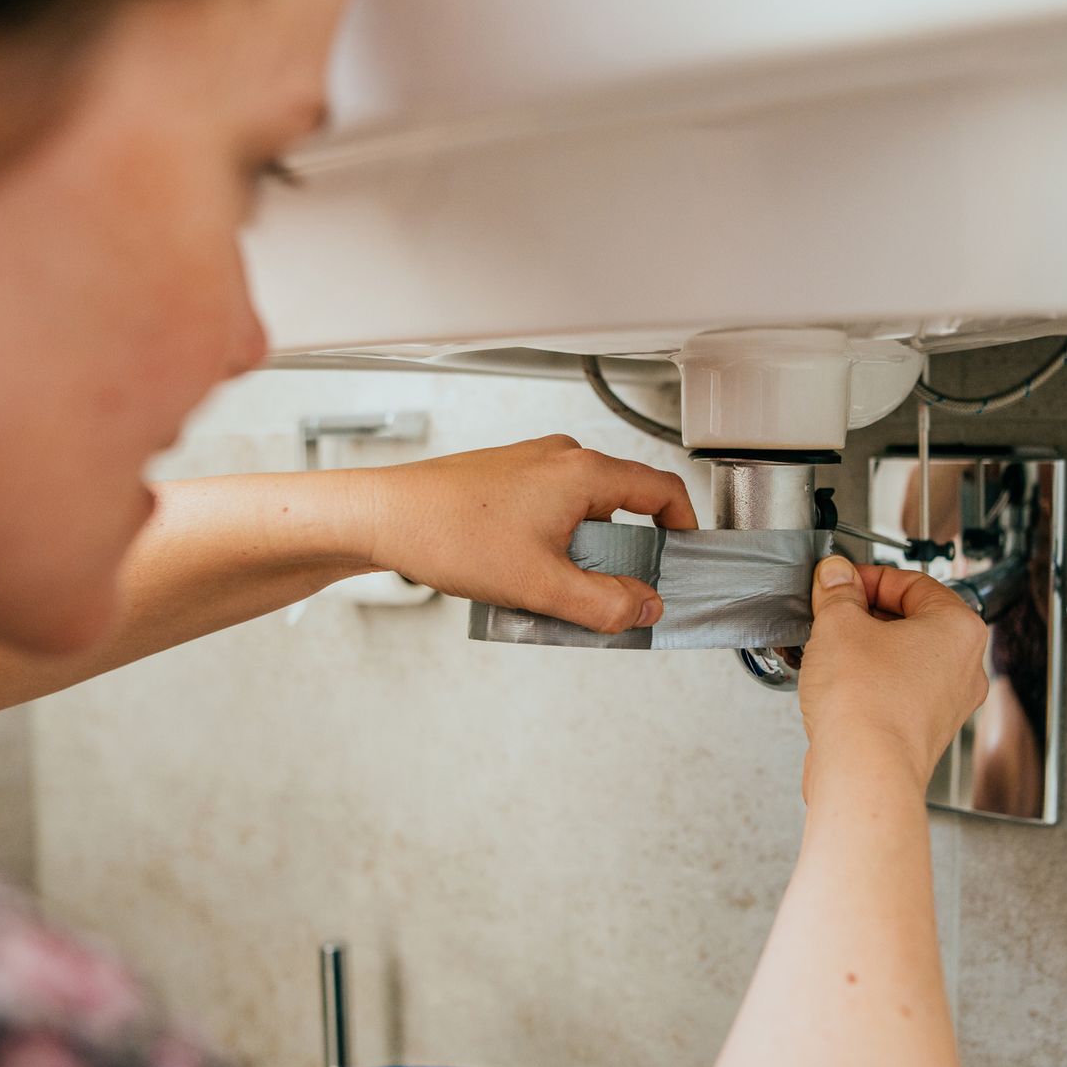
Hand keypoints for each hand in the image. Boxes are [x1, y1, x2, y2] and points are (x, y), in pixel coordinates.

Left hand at [356, 435, 696, 632]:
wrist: (381, 516)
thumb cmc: (449, 534)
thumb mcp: (540, 586)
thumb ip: (604, 604)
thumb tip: (645, 608)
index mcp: (583, 472)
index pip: (662, 490)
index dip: (685, 528)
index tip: (686, 561)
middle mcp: (562, 458)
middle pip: (626, 504)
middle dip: (628, 555)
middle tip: (614, 595)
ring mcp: (533, 465)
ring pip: (586, 512)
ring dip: (586, 555)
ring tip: (558, 592)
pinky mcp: (508, 479)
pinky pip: (554, 512)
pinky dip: (557, 546)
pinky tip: (527, 579)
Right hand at [797, 555, 988, 799]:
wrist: (863, 772)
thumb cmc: (866, 705)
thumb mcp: (839, 625)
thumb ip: (838, 592)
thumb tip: (836, 576)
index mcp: (960, 629)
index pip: (914, 583)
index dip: (869, 577)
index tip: (841, 582)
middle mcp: (964, 668)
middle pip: (911, 621)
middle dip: (866, 614)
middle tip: (832, 613)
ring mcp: (946, 704)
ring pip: (903, 658)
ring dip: (866, 649)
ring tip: (830, 650)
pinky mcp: (923, 731)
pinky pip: (896, 692)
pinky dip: (870, 683)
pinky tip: (839, 685)